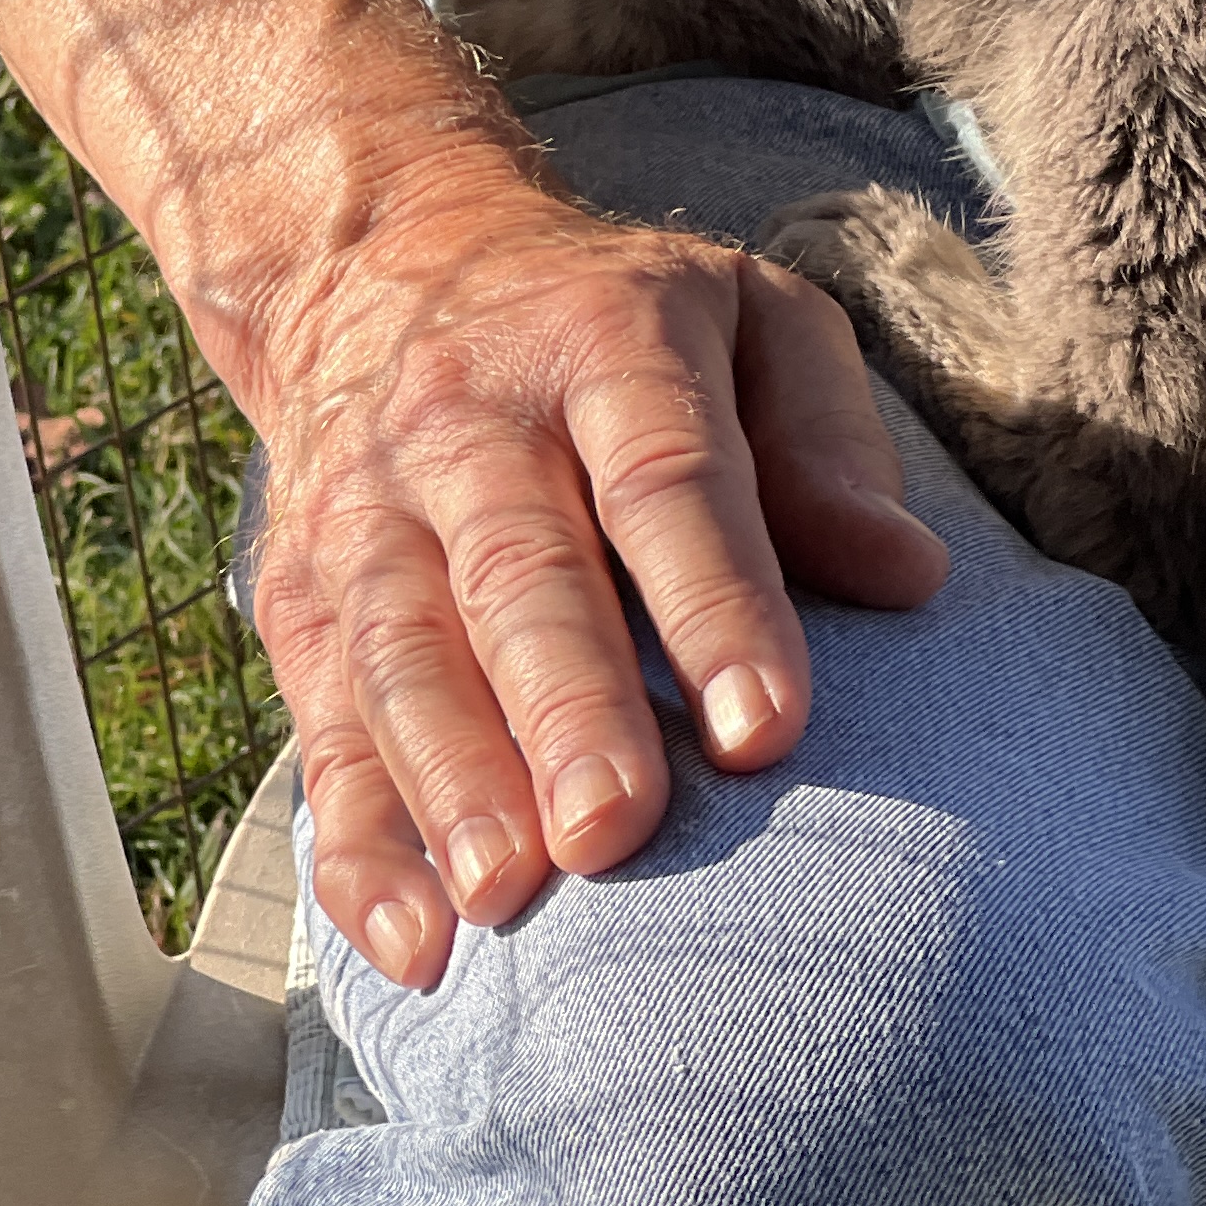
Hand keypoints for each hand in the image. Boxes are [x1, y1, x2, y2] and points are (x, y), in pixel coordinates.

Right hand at [233, 166, 947, 987]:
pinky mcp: (299, 595)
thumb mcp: (751, 319)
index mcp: (604, 340)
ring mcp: (366, 508)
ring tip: (503, 897)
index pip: (664, 476)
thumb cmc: (619, 326)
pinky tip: (414, 941)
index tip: (770, 730)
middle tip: (615, 829)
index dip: (716, 602)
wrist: (383, 264)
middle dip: (565, 706)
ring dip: (447, 780)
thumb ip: (825, 439)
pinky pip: (321, 723)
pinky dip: (356, 842)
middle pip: (518, 572)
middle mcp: (468, 421)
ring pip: (399, 651)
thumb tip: (907, 575)